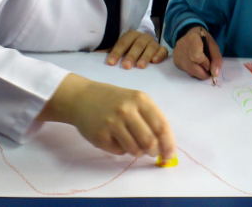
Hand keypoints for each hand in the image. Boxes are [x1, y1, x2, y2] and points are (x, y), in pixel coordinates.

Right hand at [39, 74, 175, 157]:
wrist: (82, 97)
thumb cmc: (114, 100)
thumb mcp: (135, 100)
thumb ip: (150, 119)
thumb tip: (165, 145)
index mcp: (140, 99)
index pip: (161, 126)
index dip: (169, 144)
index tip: (170, 154)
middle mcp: (127, 110)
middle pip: (150, 142)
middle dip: (154, 151)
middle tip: (152, 152)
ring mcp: (112, 123)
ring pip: (135, 150)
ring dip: (138, 152)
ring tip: (131, 142)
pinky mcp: (100, 136)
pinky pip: (119, 152)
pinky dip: (122, 150)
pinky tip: (115, 138)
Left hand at [105, 30, 167, 68]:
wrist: (147, 45)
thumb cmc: (130, 49)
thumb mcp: (120, 49)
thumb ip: (110, 52)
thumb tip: (94, 56)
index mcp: (130, 35)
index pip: (122, 43)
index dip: (116, 52)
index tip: (110, 63)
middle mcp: (142, 37)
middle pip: (137, 45)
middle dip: (131, 56)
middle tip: (126, 66)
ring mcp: (153, 42)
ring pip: (150, 47)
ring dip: (145, 56)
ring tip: (140, 66)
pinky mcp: (161, 49)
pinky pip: (162, 51)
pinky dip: (159, 55)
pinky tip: (155, 62)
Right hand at [172, 26, 222, 79]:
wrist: (189, 33)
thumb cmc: (203, 39)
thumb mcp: (213, 44)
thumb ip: (216, 58)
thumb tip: (215, 73)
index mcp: (192, 38)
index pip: (196, 56)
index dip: (204, 63)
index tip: (210, 65)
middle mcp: (181, 46)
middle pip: (191, 66)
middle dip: (202, 73)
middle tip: (208, 73)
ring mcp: (176, 54)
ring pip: (188, 70)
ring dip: (198, 74)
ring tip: (203, 69)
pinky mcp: (175, 60)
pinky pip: (185, 70)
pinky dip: (193, 72)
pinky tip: (195, 66)